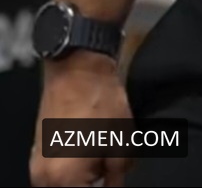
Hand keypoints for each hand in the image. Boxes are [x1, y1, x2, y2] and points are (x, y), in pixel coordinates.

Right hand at [29, 54, 132, 187]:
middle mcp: (44, 178)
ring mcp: (37, 165)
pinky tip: (88, 149)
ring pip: (64, 185)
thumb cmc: (101, 103)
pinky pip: (56, 173)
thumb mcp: (121, 144)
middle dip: (93, 183)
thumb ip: (116, 178)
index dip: (105, 187)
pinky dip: (72, 169)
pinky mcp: (36, 152)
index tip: (113, 180)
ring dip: (82, 178)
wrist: (77, 68)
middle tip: (108, 166)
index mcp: (64, 180)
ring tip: (100, 155)